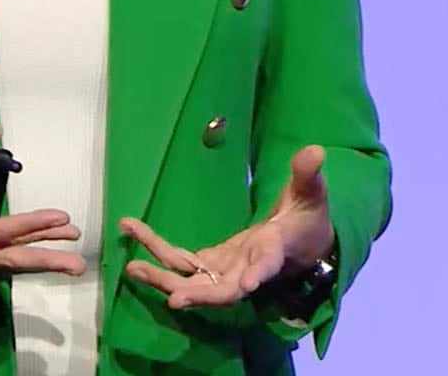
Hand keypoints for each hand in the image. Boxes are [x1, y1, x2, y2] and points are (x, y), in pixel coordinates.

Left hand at [121, 145, 333, 309]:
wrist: (300, 243)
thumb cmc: (308, 218)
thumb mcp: (311, 195)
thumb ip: (308, 175)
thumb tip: (315, 150)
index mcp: (273, 251)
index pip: (268, 265)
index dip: (258, 275)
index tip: (248, 285)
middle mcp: (247, 269)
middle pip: (222, 290)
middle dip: (198, 294)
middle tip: (172, 297)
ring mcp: (226, 269)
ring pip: (193, 280)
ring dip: (164, 277)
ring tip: (133, 267)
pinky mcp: (211, 262)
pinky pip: (180, 261)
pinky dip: (157, 251)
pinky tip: (132, 235)